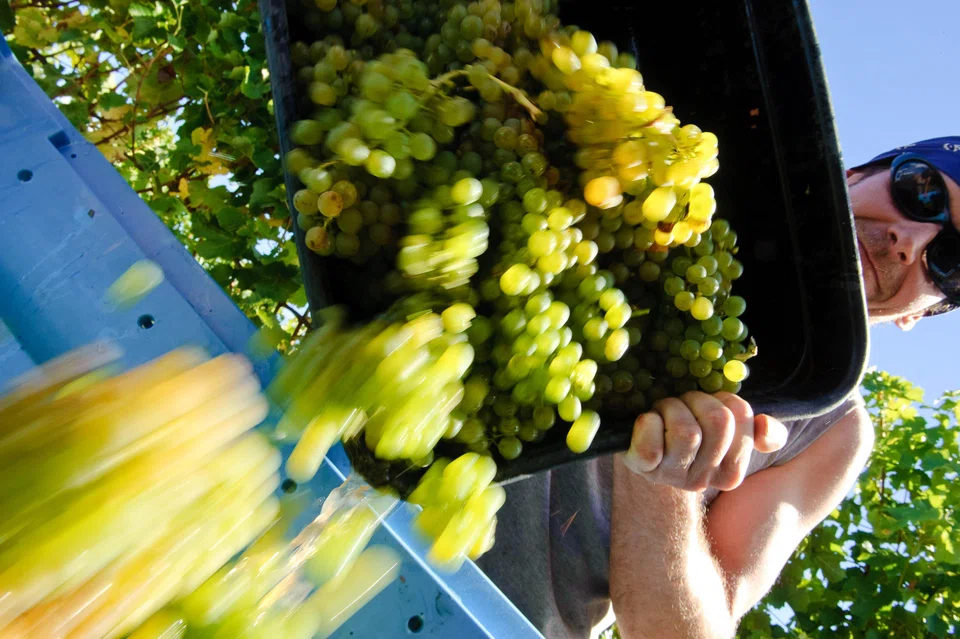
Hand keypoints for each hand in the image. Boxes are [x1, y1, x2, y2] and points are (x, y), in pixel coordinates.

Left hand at [622, 391, 787, 492]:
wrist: (644, 445)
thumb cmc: (691, 429)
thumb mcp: (729, 431)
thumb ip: (764, 433)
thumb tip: (766, 427)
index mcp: (731, 473)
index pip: (742, 415)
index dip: (721, 398)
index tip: (706, 406)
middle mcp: (703, 480)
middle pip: (717, 421)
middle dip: (696, 400)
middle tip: (682, 403)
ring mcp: (671, 476)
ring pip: (686, 431)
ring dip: (672, 407)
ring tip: (664, 410)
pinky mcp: (642, 468)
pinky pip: (649, 447)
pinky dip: (648, 424)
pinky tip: (648, 419)